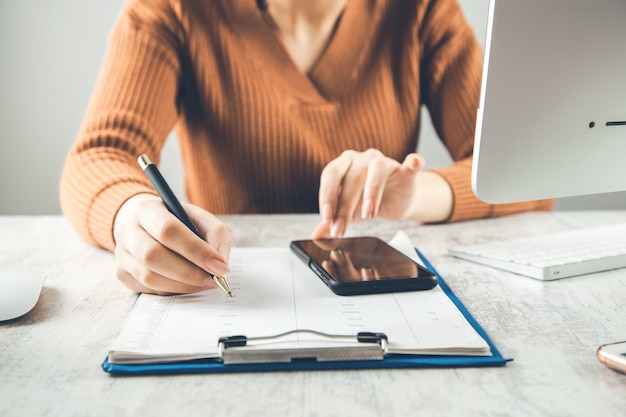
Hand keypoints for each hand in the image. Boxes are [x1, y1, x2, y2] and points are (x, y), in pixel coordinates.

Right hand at [113, 194, 232, 294]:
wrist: (144, 223)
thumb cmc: (177, 220)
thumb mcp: (199, 217)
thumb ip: (216, 234)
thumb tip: (220, 262)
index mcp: (147, 210)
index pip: (168, 231)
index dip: (196, 251)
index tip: (220, 267)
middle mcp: (128, 232)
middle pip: (153, 256)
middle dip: (189, 272)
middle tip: (214, 280)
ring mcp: (121, 255)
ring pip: (149, 277)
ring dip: (183, 285)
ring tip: (204, 282)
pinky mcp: (122, 274)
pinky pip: (148, 290)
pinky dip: (173, 290)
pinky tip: (187, 284)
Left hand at [313, 149, 423, 237]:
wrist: (395, 201)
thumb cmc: (366, 202)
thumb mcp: (348, 214)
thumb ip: (332, 222)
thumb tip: (316, 234)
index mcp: (344, 165)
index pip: (331, 175)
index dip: (327, 195)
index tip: (327, 218)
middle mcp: (363, 159)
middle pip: (352, 177)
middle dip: (345, 206)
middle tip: (341, 229)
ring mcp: (385, 162)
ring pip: (377, 169)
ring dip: (371, 192)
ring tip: (368, 215)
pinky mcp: (406, 170)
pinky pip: (411, 164)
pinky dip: (413, 162)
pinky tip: (414, 162)